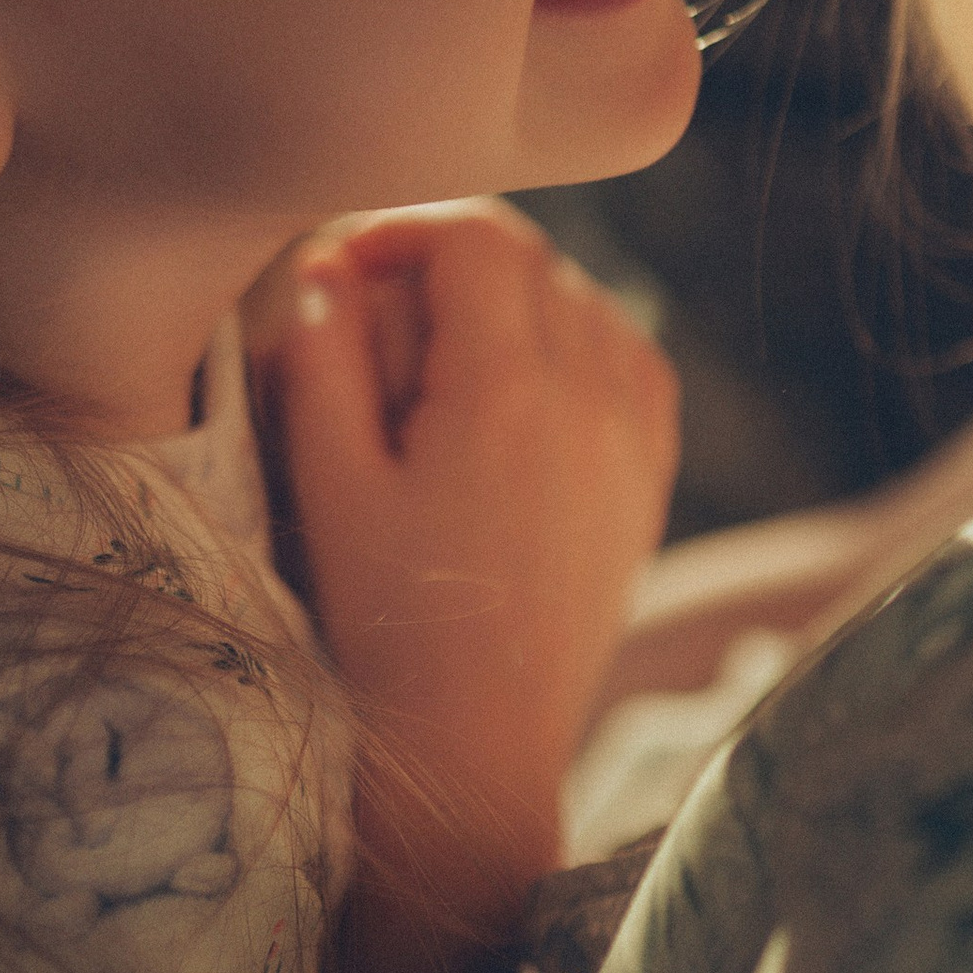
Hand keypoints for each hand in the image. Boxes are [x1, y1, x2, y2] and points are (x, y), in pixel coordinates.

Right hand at [262, 204, 678, 972]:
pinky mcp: (650, 480)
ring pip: (586, 304)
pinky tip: (519, 392)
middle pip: (532, 262)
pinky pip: (631, 363)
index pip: (476, 237)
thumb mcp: (329, 485)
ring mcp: (634, 438)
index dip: (402, 228)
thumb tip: (330, 271)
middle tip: (378, 311)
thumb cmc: (385, 619)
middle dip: (449, 263)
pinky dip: (577, 349)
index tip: (345, 269)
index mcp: (506, 388)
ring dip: (514, 303)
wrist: (476, 744)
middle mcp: (591, 397)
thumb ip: (323, 359)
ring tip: (441, 356)